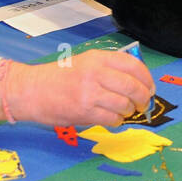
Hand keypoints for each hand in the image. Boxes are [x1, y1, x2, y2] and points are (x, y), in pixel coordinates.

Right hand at [0, 50, 154, 126]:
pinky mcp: (85, 111)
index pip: (133, 65)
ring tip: (124, 111)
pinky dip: (117, 121)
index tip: (150, 88)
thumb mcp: (85, 62)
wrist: (31, 90)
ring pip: (125, 105)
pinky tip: (112, 119)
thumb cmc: (58, 78)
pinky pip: (112, 119)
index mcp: (98, 58)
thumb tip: (137, 81)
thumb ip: (108, 68)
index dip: (147, 79)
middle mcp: (96, 73)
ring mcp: (90, 92)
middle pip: (133, 87)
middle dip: (143, 98)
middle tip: (143, 104)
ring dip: (129, 111)